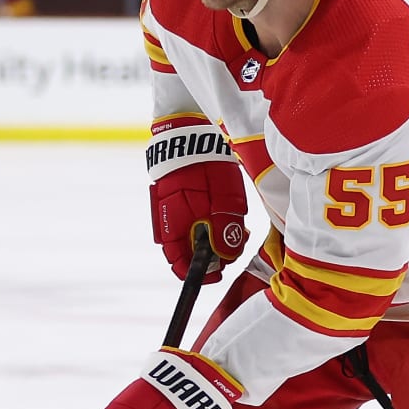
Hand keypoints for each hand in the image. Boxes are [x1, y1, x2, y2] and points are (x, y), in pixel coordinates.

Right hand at [147, 123, 248, 283]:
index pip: (181, 266)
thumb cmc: (206, 166)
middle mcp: (170, 224)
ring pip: (195, 240)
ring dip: (217, 240)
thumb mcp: (223, 201)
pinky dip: (210, 226)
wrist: (190, 133)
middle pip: (191, 255)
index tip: (220, 273)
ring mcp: (174, 213)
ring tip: (238, 228)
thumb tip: (224, 257)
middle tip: (237, 244)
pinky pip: (194, 224)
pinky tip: (227, 215)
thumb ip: (223, 230)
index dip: (201, 275)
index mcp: (175, 228)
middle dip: (216, 256)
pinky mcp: (180, 204)